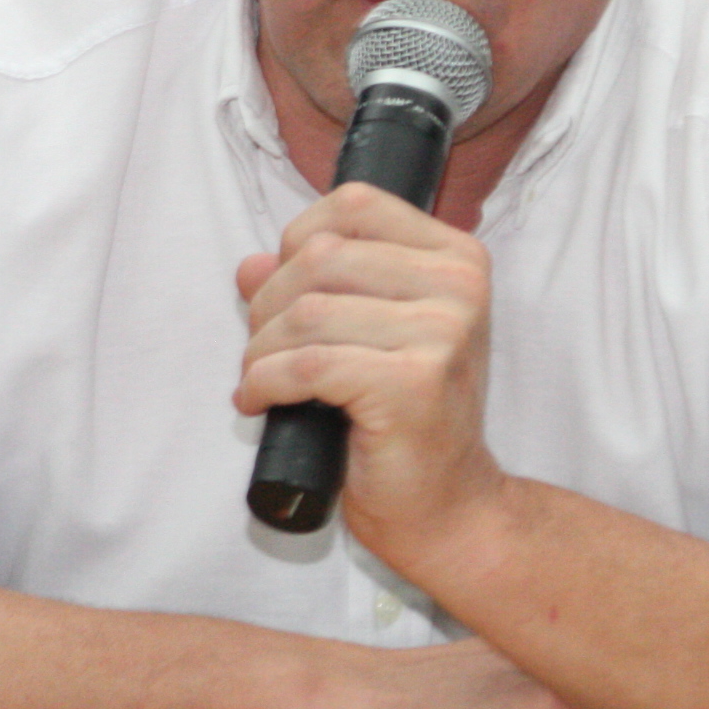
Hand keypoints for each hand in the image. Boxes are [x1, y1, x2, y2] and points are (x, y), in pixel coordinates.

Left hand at [236, 181, 504, 554]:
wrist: (447, 504)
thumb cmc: (406, 419)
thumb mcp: (370, 337)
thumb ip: (318, 290)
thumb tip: (249, 265)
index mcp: (458, 258)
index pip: (355, 204)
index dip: (298, 240)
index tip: (287, 292)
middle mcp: (460, 286)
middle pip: (319, 256)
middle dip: (267, 304)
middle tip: (264, 350)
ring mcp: (443, 333)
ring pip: (305, 311)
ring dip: (259, 351)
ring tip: (260, 382)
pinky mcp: (413, 384)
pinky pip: (306, 364)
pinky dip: (263, 383)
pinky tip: (259, 403)